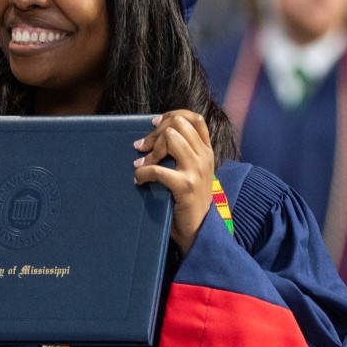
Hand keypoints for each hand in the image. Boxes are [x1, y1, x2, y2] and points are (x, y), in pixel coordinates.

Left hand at [133, 111, 215, 256]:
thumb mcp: (195, 172)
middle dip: (156, 132)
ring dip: (151, 150)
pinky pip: (158, 168)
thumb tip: (158, 136)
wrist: (200, 230)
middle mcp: (205, 157)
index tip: (155, 124)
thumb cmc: (191, 201)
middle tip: (143, 147)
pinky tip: (139, 180)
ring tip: (142, 163)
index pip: (195, 118)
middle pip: (179, 124)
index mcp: (207, 152)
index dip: (173, 115)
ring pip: (171, 138)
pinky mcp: (185, 186)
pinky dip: (143, 172)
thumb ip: (185, 154)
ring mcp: (196, 170)